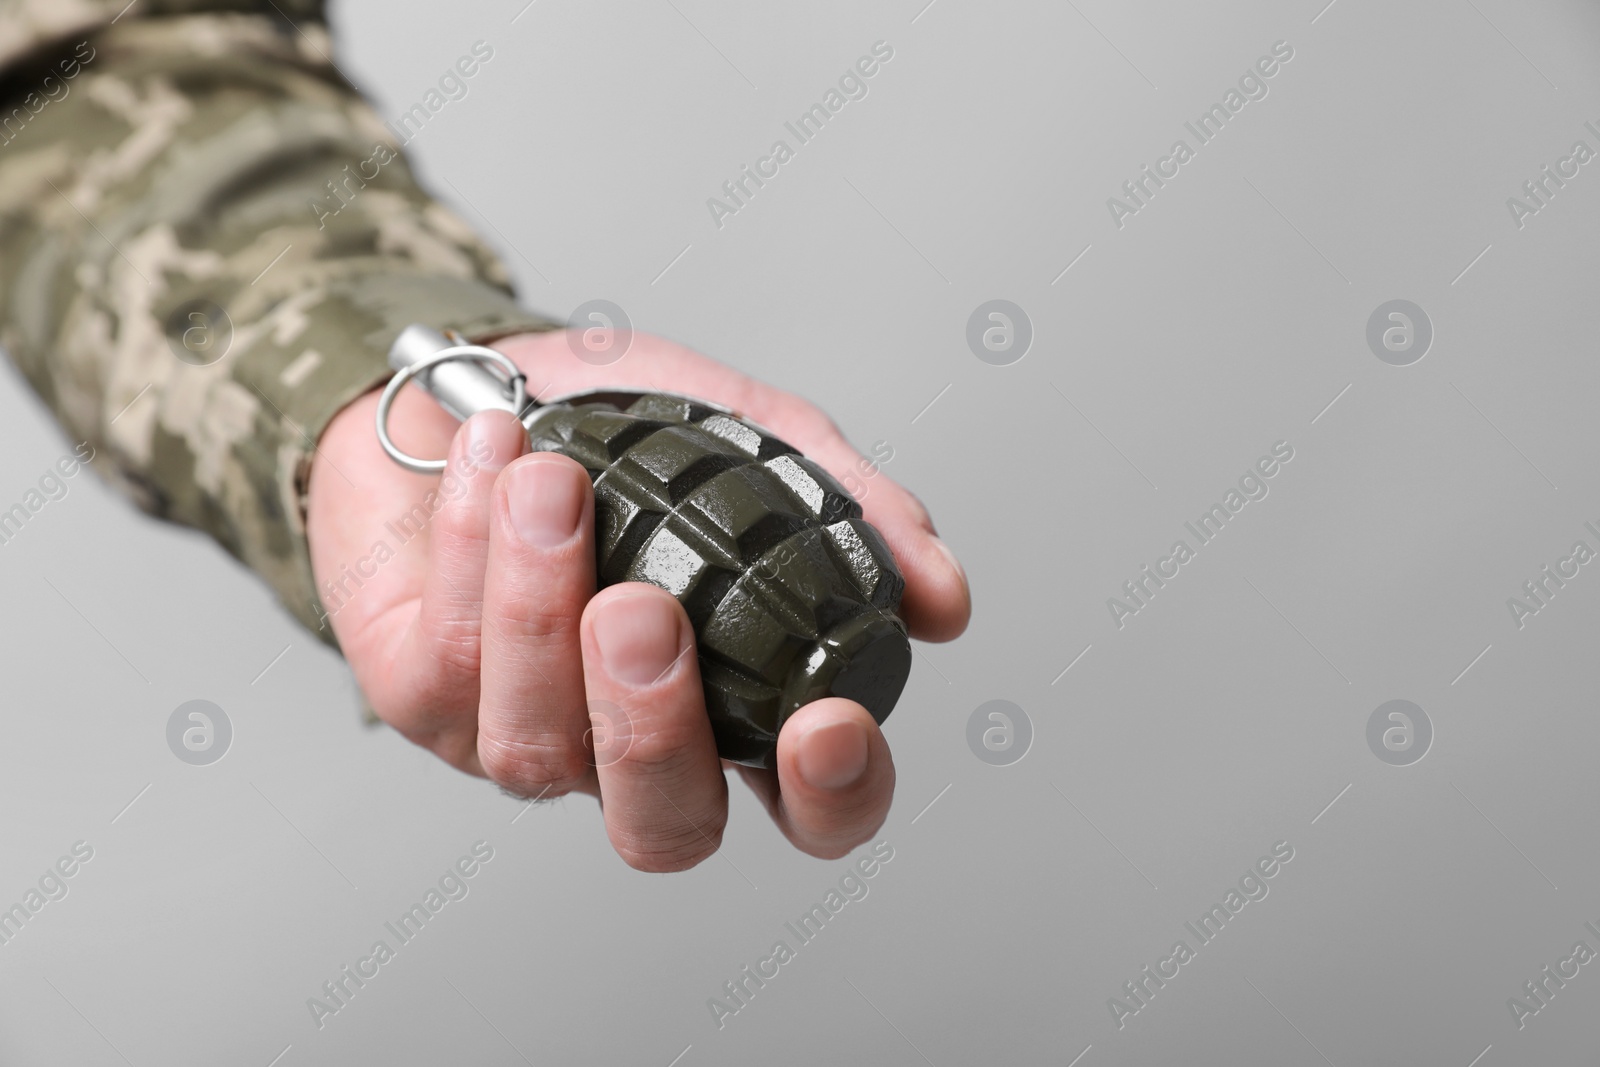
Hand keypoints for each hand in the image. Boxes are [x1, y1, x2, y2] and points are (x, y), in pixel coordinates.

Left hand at [306, 330, 969, 869]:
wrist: (466, 379)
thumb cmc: (613, 427)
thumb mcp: (753, 435)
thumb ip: (847, 508)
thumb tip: (940, 597)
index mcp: (735, 702)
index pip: (810, 809)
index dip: (834, 797)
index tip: (831, 722)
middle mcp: (632, 743)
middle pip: (664, 827)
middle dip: (655, 731)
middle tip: (642, 611)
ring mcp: (524, 732)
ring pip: (536, 745)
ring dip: (540, 608)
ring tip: (552, 484)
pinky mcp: (421, 694)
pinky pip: (450, 658)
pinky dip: (473, 547)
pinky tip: (496, 462)